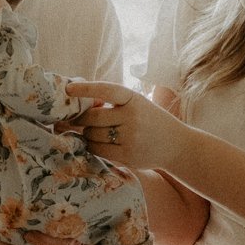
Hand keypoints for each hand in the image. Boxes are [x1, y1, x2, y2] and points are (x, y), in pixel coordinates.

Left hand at [65, 81, 185, 172]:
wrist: (177, 145)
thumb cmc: (151, 121)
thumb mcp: (138, 104)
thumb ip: (114, 103)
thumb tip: (81, 103)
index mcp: (134, 99)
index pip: (106, 90)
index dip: (85, 89)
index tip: (68, 89)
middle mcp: (133, 117)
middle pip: (92, 117)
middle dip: (82, 119)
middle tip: (78, 120)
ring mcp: (130, 138)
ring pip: (92, 135)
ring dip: (87, 134)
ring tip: (93, 132)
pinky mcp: (128, 155)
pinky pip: (98, 150)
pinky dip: (91, 146)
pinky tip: (96, 143)